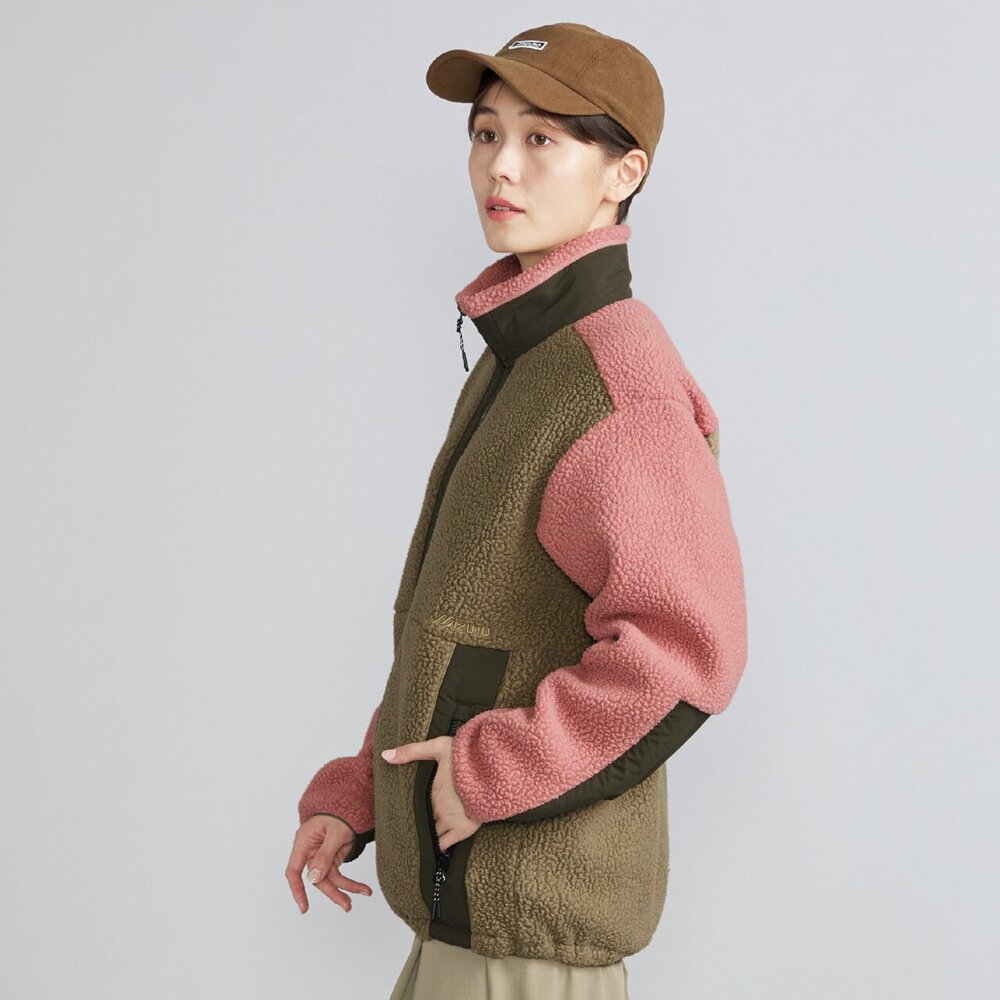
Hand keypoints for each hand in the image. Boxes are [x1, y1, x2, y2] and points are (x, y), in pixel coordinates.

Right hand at [286, 814, 373, 914]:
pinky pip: (338, 875)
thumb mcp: (335, 832)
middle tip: (347, 905)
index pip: (294, 871)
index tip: (304, 907)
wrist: (347, 806)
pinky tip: (362, 889)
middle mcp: (309, 853)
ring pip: (330, 880)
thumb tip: (313, 879)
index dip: (297, 890)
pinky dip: (350, 883)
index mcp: (303, 843)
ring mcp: (320, 858)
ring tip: (364, 893)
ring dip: (345, 889)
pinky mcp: (331, 860)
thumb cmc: (337, 814)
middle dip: (333, 892)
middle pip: (317, 879)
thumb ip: (324, 855)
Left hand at [381, 736, 481, 851]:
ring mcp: (452, 821)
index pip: (417, 807)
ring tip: (422, 840)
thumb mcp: (438, 747)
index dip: (412, 809)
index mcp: (432, 792)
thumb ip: (411, 751)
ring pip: (434, 834)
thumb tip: (385, 755)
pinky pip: (447, 844)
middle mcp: (440, 809)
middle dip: (422, 822)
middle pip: (426, 820)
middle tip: (413, 827)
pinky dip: (440, 846)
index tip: (404, 814)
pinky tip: (435, 849)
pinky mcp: (466, 828)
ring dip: (430, 835)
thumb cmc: (467, 755)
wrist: (494, 767)